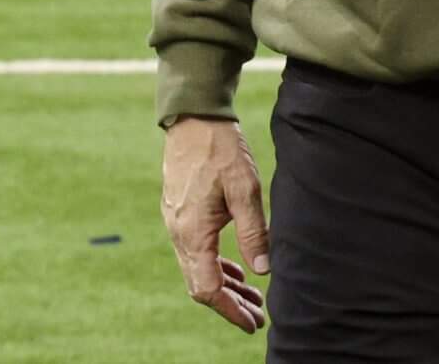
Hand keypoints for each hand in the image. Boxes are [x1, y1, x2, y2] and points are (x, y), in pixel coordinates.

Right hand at [160, 117, 269, 334]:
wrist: (193, 117)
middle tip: (258, 315)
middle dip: (229, 304)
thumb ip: (253, 232)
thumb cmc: (220, 150)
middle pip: (199, 284)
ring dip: (223, 286)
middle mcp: (178, 232)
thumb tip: (263, 270)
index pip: (207, 288)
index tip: (253, 322)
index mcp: (192, 232)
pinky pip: (193, 252)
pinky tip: (235, 268)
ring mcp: (175, 222)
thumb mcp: (244, 190)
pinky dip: (214, 266)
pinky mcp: (179, 212)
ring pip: (196, 269)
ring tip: (253, 295)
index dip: (230, 310)